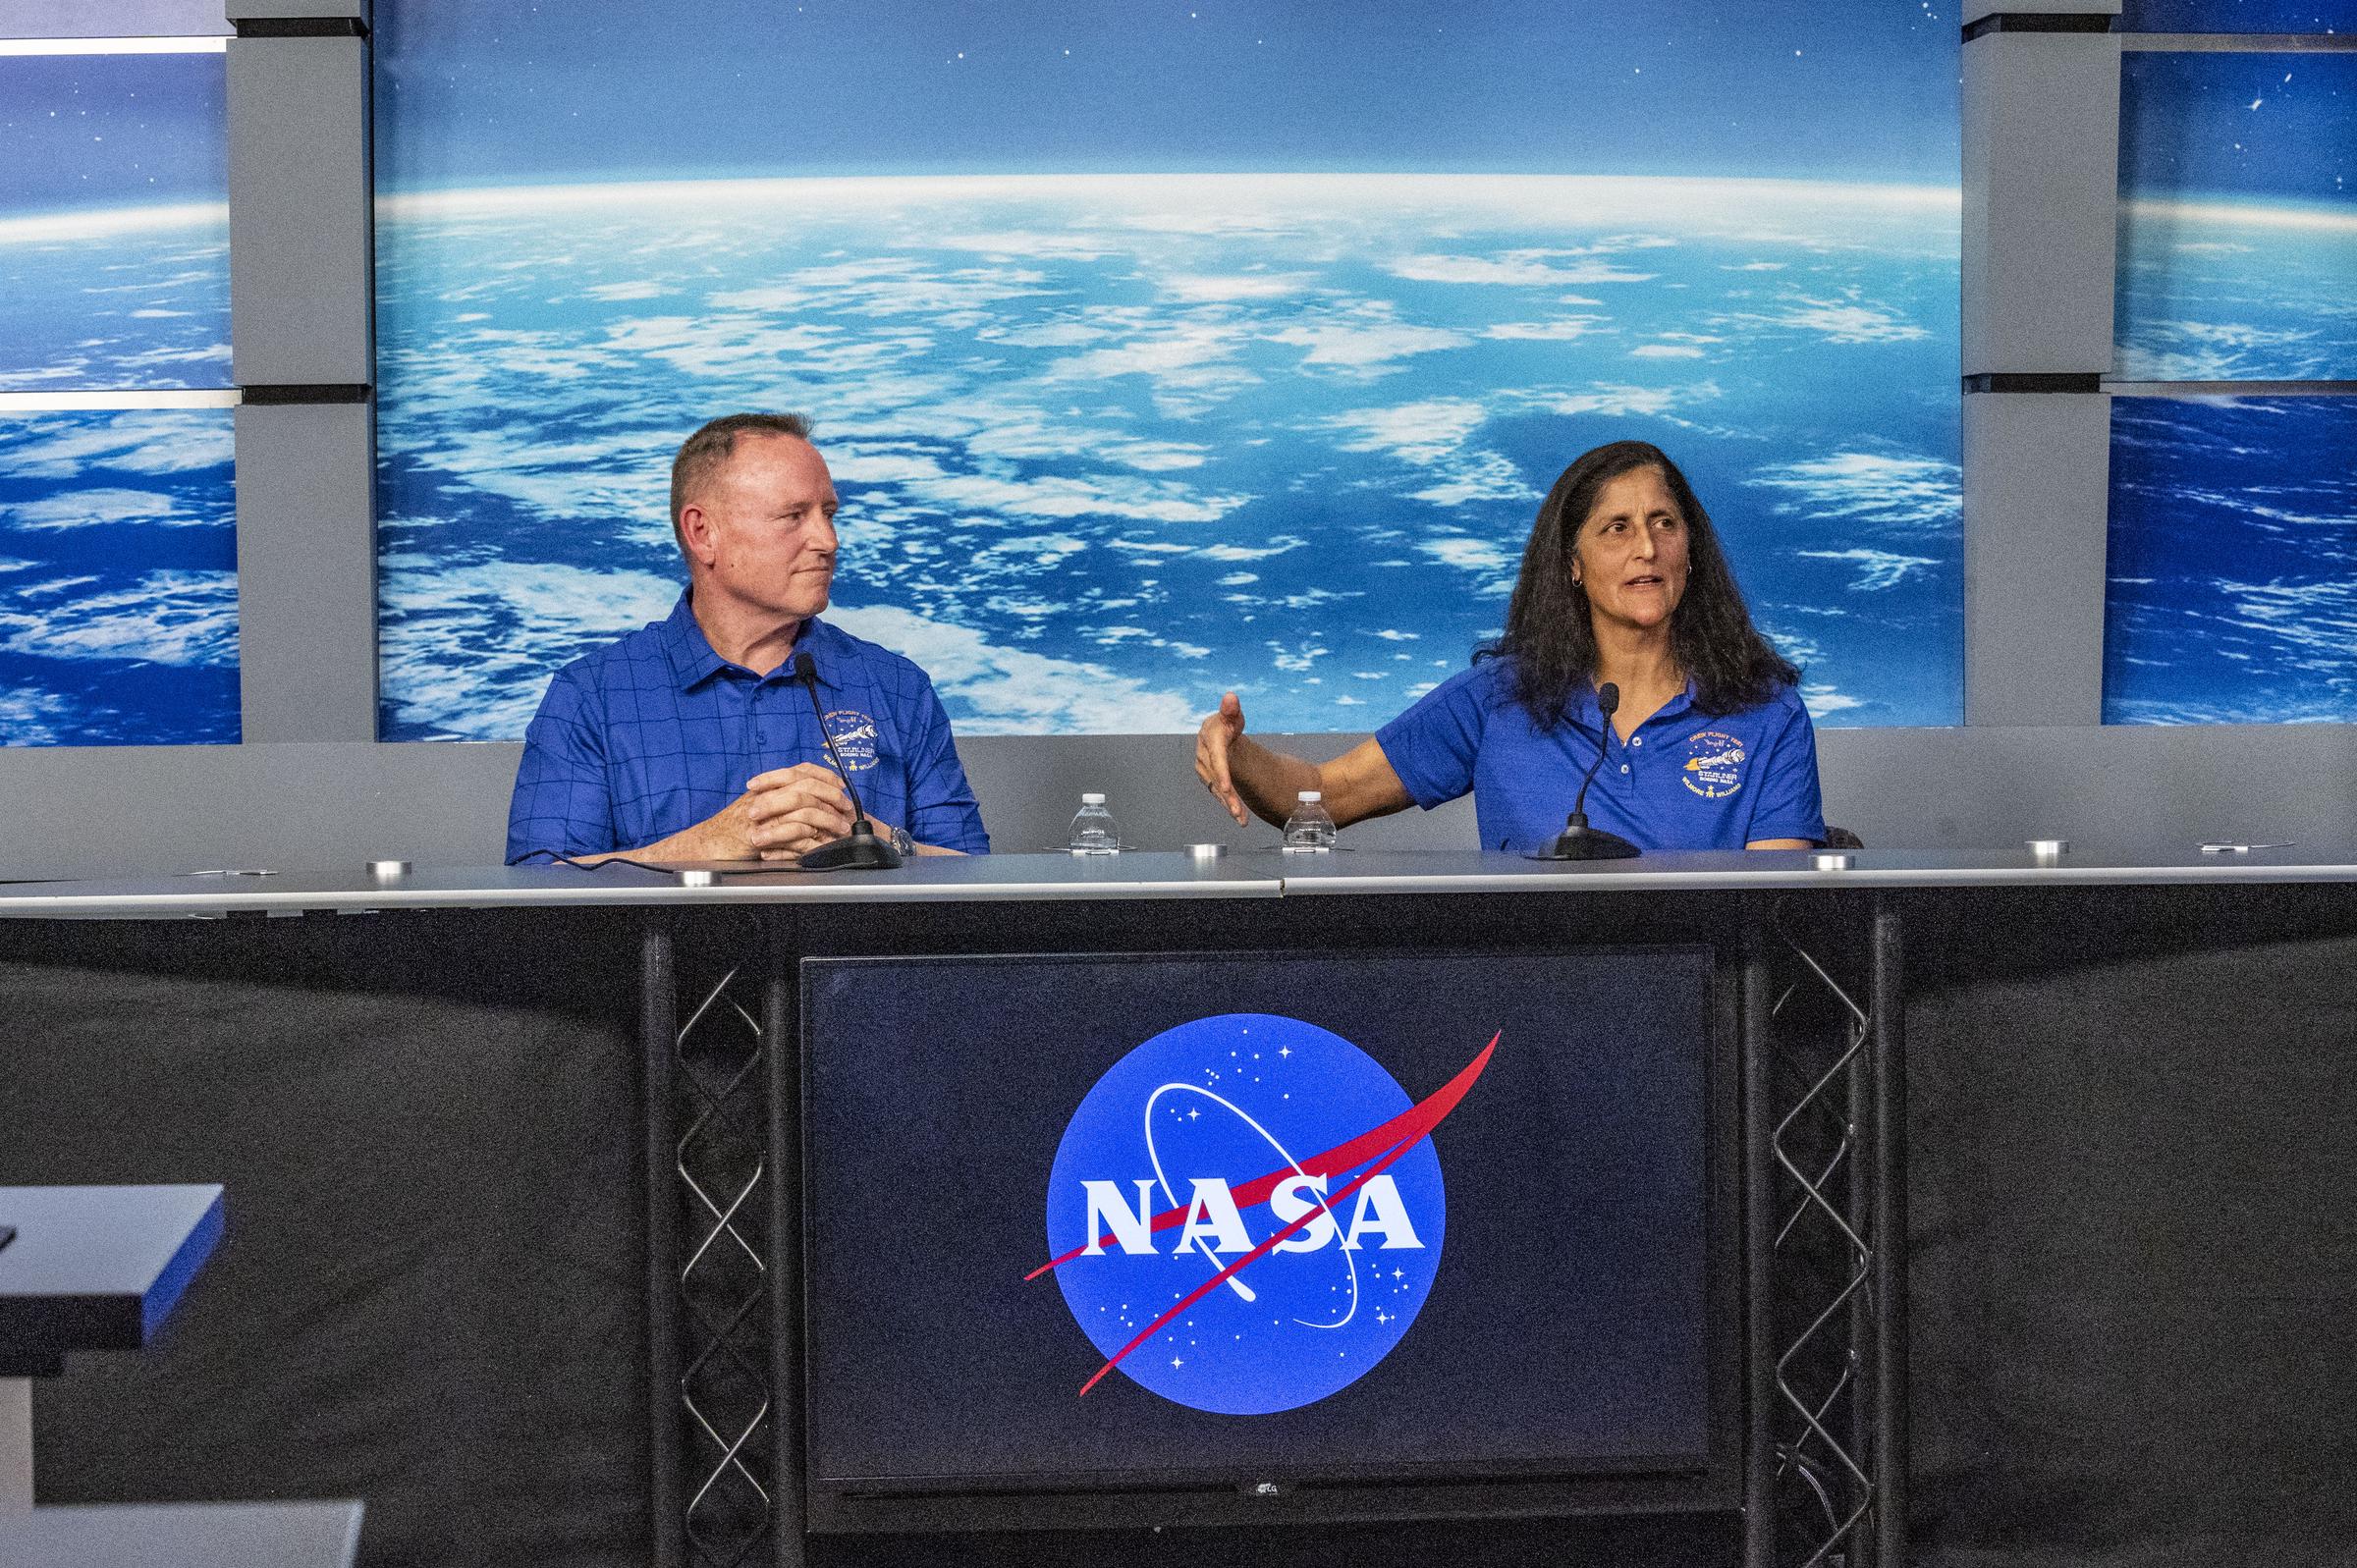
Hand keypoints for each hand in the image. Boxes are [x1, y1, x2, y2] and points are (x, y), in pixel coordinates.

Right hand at [684, 763, 856, 860]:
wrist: (709, 843)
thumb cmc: (734, 827)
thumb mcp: (760, 806)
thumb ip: (781, 799)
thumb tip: (812, 797)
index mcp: (768, 785)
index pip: (802, 770)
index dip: (825, 776)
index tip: (842, 785)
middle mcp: (765, 793)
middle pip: (806, 785)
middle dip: (832, 796)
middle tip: (846, 808)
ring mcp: (762, 813)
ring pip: (803, 807)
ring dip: (826, 818)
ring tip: (839, 829)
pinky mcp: (759, 833)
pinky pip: (791, 832)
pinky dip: (810, 837)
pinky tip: (821, 842)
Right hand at [1194, 691, 1248, 825]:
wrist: (1219, 733)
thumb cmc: (1228, 723)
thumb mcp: (1233, 715)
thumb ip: (1231, 709)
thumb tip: (1231, 697)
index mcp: (1210, 739)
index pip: (1216, 758)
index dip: (1221, 773)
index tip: (1227, 788)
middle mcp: (1203, 755)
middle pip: (1216, 778)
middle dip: (1228, 796)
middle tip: (1239, 812)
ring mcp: (1203, 768)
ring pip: (1216, 789)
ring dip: (1228, 805)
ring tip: (1242, 819)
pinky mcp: (1206, 777)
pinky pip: (1217, 793)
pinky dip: (1227, 804)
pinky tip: (1238, 816)